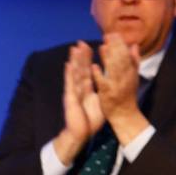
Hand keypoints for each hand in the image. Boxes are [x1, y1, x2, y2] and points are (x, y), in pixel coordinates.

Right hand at [53, 41, 104, 163]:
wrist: (81, 132)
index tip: (90, 46)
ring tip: (74, 48)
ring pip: (75, 73)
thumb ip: (101, 89)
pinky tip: (68, 64)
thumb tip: (107, 80)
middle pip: (81, 68)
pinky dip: (69, 74)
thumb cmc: (90, 118)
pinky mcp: (70, 98)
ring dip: (74, 61)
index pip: (88, 70)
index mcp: (87, 88)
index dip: (89, 59)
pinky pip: (70, 84)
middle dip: (81, 55)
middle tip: (81, 42)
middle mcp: (79, 87)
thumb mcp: (99, 100)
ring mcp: (74, 91)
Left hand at [93, 34, 149, 143]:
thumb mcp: (133, 76)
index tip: (114, 34)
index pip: (126, 55)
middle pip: (121, 60)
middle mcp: (125, 78)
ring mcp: (116, 86)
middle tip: (108, 35)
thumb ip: (133, 61)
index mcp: (131, 73)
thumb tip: (134, 45)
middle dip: (115, 47)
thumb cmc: (128, 95)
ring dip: (108, 57)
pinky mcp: (107, 94)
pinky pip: (103, 83)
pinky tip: (94, 66)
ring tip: (103, 45)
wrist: (125, 115)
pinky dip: (99, 74)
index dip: (120, 44)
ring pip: (113, 70)